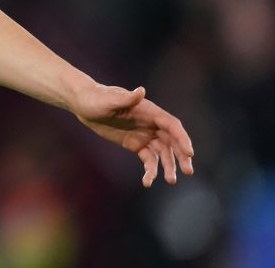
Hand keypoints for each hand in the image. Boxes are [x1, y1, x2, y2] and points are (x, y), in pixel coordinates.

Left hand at [73, 84, 194, 186]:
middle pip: (173, 141)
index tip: (189, 153)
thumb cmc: (97, 98)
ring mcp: (145, 135)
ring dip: (169, 167)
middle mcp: (151, 124)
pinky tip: (147, 182)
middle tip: (188, 172)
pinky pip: (148, 159)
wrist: (85, 105)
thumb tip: (141, 91)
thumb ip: (126, 98)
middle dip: (182, 156)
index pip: (172, 126)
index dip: (182, 138)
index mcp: (149, 111)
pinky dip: (150, 171)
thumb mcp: (110, 99)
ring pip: (163, 153)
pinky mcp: (136, 145)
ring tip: (171, 181)